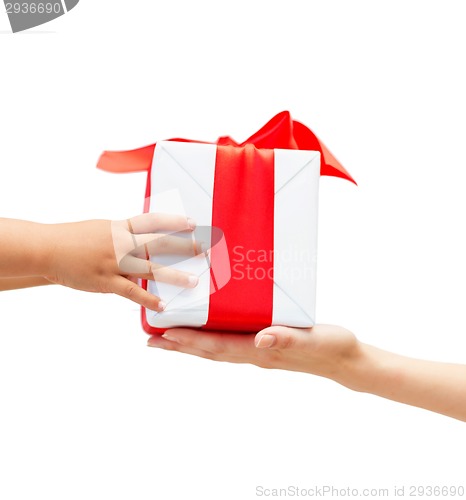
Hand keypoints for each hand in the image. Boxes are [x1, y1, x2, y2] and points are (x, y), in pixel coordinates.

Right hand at [42, 213, 200, 309]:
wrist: (48, 249)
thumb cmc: (75, 238)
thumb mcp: (102, 229)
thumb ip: (124, 235)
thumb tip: (142, 242)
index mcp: (121, 227)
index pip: (152, 221)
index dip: (174, 221)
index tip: (193, 223)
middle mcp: (121, 243)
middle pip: (159, 242)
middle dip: (184, 245)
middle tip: (205, 248)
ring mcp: (114, 262)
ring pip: (150, 268)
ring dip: (174, 275)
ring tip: (194, 281)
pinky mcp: (106, 281)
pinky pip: (132, 292)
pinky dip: (149, 299)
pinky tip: (164, 305)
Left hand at [147, 324, 361, 385]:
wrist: (345, 360)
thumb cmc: (330, 347)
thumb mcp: (312, 338)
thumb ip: (287, 337)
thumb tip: (261, 338)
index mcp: (262, 351)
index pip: (218, 346)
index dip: (191, 341)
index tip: (165, 335)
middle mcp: (255, 354)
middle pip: (210, 351)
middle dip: (180, 346)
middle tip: (151, 341)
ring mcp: (258, 352)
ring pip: (217, 350)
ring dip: (191, 346)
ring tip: (168, 339)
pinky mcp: (265, 347)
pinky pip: (231, 344)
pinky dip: (211, 341)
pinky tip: (207, 333)